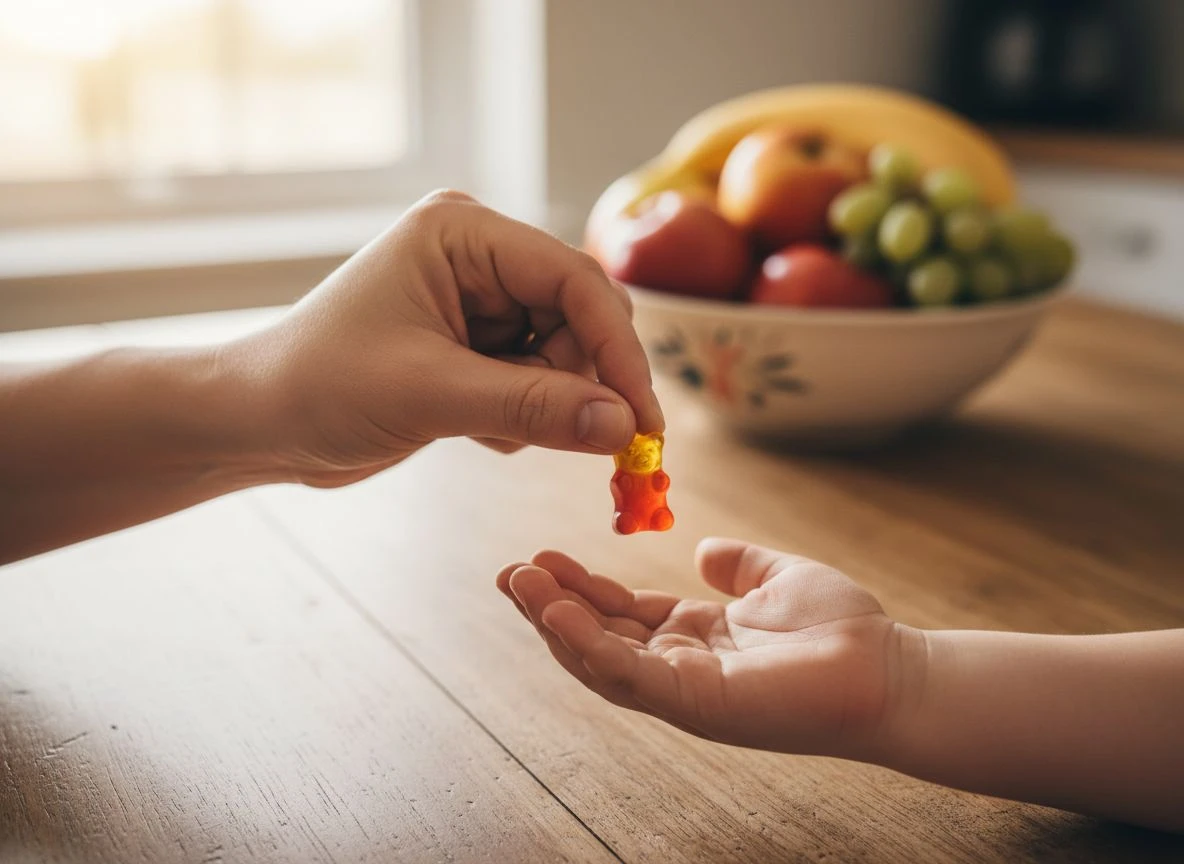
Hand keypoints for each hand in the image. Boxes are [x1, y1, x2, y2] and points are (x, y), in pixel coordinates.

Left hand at [232, 190, 662, 486]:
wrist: (258, 424)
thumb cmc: (319, 388)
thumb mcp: (430, 395)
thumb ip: (534, 407)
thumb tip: (624, 427)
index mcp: (463, 233)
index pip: (574, 280)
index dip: (617, 350)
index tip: (643, 420)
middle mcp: (478, 257)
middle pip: (581, 318)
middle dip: (580, 382)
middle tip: (586, 442)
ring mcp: (479, 302)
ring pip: (566, 356)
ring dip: (545, 405)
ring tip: (482, 427)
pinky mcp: (476, 346)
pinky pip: (540, 381)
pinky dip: (523, 416)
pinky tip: (470, 428)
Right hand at [497, 539, 910, 757]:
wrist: (892, 670)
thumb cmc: (845, 630)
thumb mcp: (777, 578)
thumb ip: (738, 565)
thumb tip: (702, 550)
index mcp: (694, 639)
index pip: (619, 613)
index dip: (578, 587)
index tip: (539, 555)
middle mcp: (679, 669)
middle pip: (596, 638)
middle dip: (549, 607)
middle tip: (507, 573)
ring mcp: (684, 690)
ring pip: (599, 660)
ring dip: (554, 623)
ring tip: (518, 583)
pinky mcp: (696, 702)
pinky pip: (628, 674)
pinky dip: (588, 644)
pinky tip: (557, 612)